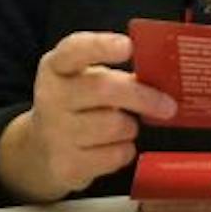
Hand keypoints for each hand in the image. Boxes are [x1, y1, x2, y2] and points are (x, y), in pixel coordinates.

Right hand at [0, 31, 176, 203]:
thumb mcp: (85, 81)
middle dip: (143, 97)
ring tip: (123, 127)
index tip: (128, 46)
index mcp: (56, 67)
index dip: (102, 46)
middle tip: (168, 106)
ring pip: (115, 126)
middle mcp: (51, 97)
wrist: (41, 151)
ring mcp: (55, 133)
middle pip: (104, 89)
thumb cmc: (76, 107)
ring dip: (131, 128)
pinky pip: (115, 155)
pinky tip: (112, 147)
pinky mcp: (66, 165)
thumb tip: (161, 80)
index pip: (75, 50)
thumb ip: (115, 75)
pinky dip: (124, 151)